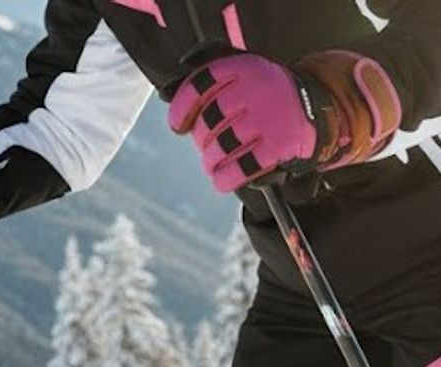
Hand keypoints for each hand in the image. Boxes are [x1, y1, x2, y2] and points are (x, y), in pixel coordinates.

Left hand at [168, 51, 400, 193]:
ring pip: (220, 148)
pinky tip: (223, 180)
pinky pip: (240, 169)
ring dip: (211, 162)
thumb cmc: (269, 97)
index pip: (199, 86)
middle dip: (203, 141)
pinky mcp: (279, 146)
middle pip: (208, 122)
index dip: (181, 110)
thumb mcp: (245, 74)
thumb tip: (167, 92)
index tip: (179, 126)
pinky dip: (225, 179)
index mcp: (244, 68)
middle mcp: (256, 90)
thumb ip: (209, 74)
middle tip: (209, 146)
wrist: (319, 110)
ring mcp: (269, 118)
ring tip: (214, 164)